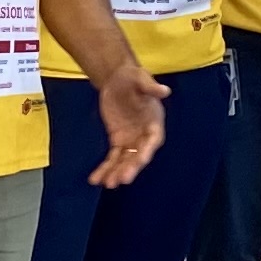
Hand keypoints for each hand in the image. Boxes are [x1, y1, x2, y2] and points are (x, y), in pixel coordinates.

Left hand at [89, 63, 167, 188]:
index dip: (147, 150)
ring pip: (125, 161)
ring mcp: (131, 140)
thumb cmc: (133, 77)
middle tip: (121, 179)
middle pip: (138, 155)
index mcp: (154, 122)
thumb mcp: (141, 78)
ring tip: (107, 183)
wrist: (118, 79)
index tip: (142, 160)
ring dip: (116, 172)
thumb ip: (151, 87)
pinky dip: (105, 168)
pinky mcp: (118, 141)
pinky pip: (112, 158)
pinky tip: (95, 179)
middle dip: (130, 167)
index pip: (153, 139)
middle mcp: (145, 135)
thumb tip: (164, 90)